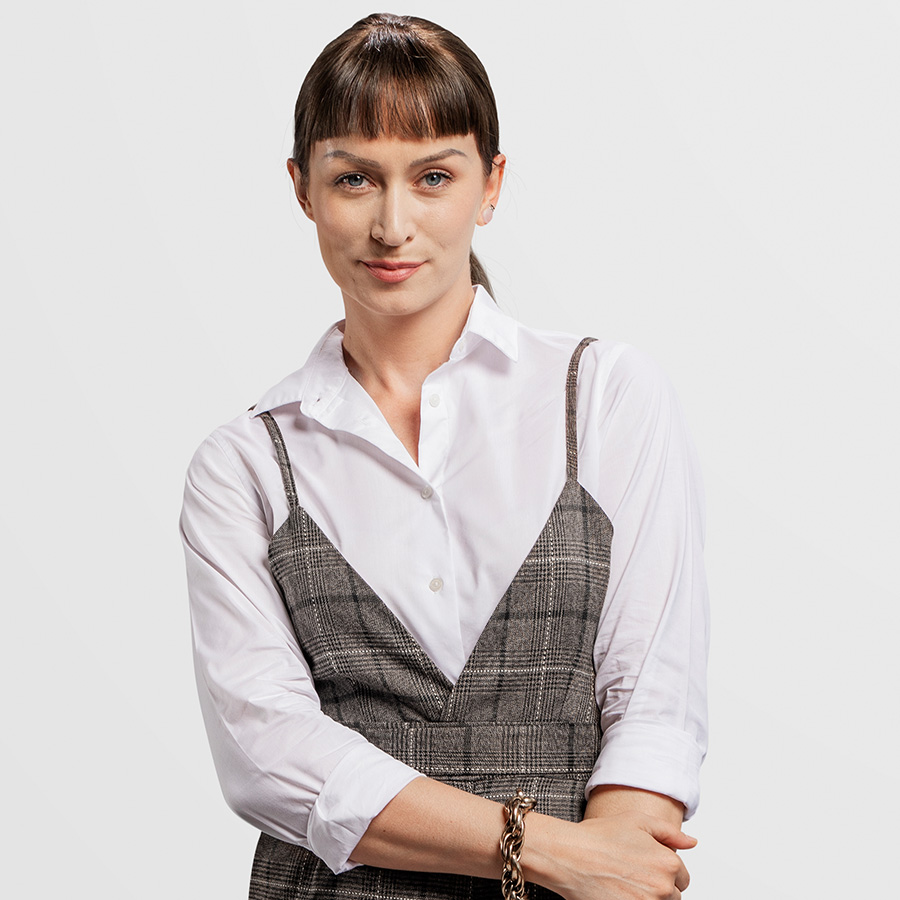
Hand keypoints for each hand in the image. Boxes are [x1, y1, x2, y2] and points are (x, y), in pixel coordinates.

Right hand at [526, 810, 695, 899]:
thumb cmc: (599, 836)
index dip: (664, 869)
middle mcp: (662, 887)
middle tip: (633, 874)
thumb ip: (669, 832)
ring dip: (647, 897)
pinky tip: (620, 892)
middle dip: (657, 886)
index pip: (682, 877)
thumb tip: (692, 842)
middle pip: (673, 896)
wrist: (569, 855)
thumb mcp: (637, 820)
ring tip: (625, 884)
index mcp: (668, 863)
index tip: (646, 866)